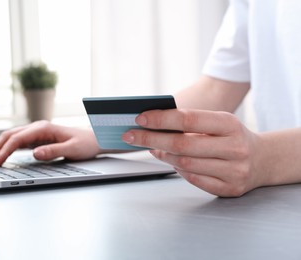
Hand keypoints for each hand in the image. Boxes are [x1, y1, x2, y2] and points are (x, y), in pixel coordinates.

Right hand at [0, 120, 100, 166]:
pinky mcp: (38, 138)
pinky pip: (19, 142)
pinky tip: (3, 156)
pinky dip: (8, 148)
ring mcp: (37, 132)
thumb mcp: (72, 149)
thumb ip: (53, 151)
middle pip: (11, 135)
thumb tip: (35, 153)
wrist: (94, 140)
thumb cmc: (85, 144)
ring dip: (0, 147)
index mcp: (44, 128)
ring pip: (12, 137)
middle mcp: (38, 128)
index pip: (18, 138)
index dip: (5, 150)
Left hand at [121, 109, 262, 196]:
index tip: (139, 119)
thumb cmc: (230, 136)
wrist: (263, 160)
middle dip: (151, 139)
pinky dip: (178, 170)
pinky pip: (193, 180)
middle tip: (130, 136)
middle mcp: (234, 148)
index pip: (188, 119)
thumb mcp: (217, 122)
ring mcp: (234, 171)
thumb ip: (189, 123)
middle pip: (182, 145)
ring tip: (152, 148)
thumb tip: (151, 125)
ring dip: (163, 156)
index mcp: (230, 124)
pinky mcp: (229, 188)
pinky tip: (170, 161)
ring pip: (185, 164)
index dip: (161, 119)